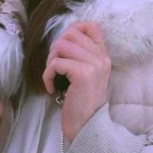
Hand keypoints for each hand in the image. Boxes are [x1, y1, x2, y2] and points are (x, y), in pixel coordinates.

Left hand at [43, 22, 110, 141]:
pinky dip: (48, 76)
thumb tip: (63, 39)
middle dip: (56, 48)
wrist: (88, 127)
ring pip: (61, 45)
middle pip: (70, 33)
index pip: (92, 25)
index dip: (74, 29)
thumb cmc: (82, 103)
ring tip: (54, 76)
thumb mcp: (87, 75)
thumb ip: (81, 56)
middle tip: (56, 67)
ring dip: (51, 61)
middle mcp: (101, 56)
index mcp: (103, 55)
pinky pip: (55, 63)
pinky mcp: (82, 73)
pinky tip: (52, 88)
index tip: (64, 48)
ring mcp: (93, 64)